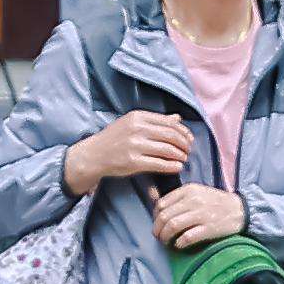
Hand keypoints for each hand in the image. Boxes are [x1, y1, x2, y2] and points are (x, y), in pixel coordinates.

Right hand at [65, 109, 190, 195]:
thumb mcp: (132, 123)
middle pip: (171, 135)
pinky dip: (172, 166)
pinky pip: (160, 164)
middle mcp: (136, 129)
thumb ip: (155, 121)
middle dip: (184, 144)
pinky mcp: (133, 162)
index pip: (169, 122)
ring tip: (184, 158)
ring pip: (167, 149)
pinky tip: (178, 167)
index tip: (190, 139)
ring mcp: (134, 145)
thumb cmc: (115, 138)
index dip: (183, 132)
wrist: (94, 154)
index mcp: (138, 117)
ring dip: (180, 155)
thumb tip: (178, 118)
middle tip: (189, 150)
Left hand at [149, 185, 245, 249]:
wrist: (240, 210)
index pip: (161, 204)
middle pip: (164, 216)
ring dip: (165, 237)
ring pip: (172, 226)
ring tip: (166, 242)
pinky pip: (187, 237)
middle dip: (157, 229)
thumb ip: (179, 197)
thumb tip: (157, 206)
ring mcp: (201, 215)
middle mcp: (193, 201)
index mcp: (188, 190)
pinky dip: (179, 243)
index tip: (157, 224)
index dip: (155, 217)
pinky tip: (179, 245)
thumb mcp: (197, 192)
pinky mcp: (209, 228)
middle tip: (158, 236)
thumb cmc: (216, 202)